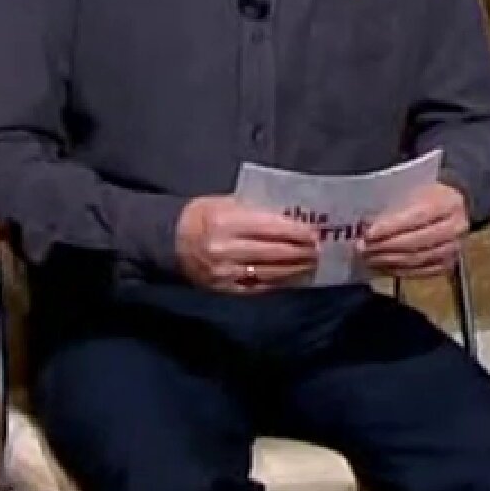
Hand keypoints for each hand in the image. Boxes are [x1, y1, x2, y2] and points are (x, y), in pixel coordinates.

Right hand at [175, 196, 320, 292]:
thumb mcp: (227, 202)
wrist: (171, 240)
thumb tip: (293, 217)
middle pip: (274, 252)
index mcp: (227, 221)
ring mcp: (224, 271)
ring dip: (294, 270)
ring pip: (269, 272)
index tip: (314, 233)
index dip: (296, 232)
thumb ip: (258, 209)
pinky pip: (257, 287)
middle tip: (318, 251)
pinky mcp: (223, 288)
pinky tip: (291, 278)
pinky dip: (277, 283)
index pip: (272, 228)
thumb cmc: (204, 215)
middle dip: (301, 252)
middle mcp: (226, 248)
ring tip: (310, 265)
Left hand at [359, 182, 469, 278]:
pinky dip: (399, 271)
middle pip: (416, 242)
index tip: (368, 233)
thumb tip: (366, 224)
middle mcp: (456, 227)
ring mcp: (454, 248)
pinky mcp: (449, 264)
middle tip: (362, 248)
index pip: (417, 217)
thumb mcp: (414, 190)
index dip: (390, 227)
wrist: (455, 207)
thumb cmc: (428, 195)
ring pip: (417, 259)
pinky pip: (421, 272)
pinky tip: (382, 266)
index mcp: (448, 203)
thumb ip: (394, 206)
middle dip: (385, 247)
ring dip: (388, 261)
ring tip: (367, 258)